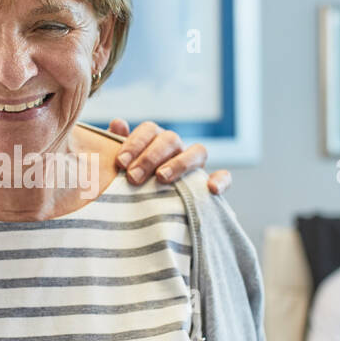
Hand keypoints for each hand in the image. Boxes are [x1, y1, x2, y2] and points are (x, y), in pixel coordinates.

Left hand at [107, 119, 230, 193]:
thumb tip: (118, 123)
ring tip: (162, 178)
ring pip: (197, 151)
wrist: (149, 216)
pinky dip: (221, 180)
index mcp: (154, 140)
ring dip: (180, 163)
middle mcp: (177, 149)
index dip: (135, 143)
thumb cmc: (131, 184)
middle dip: (151, 156)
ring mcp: (195, 165)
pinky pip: (223, 176)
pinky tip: (211, 189)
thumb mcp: (122, 166)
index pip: (150, 130)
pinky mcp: (208, 184)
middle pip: (171, 139)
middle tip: (133, 177)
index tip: (120, 163)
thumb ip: (116, 145)